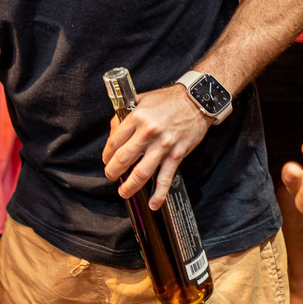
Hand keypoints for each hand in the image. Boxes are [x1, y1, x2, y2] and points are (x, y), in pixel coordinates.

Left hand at [101, 84, 210, 207]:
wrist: (196, 101)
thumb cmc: (168, 100)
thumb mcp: (140, 100)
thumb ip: (124, 116)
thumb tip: (112, 132)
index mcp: (136, 118)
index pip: (114, 142)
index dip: (107, 155)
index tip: (106, 160)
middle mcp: (147, 133)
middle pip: (123, 159)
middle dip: (113, 172)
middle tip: (111, 176)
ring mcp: (163, 146)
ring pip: (141, 173)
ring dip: (129, 186)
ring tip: (123, 192)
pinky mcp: (176, 155)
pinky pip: (165, 178)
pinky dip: (159, 194)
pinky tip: (153, 203)